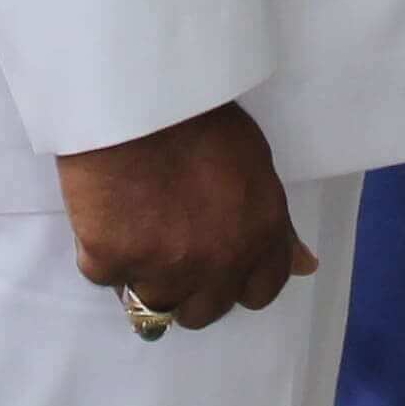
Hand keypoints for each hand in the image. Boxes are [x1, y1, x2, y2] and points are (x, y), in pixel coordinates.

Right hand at [56, 103, 317, 333]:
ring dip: (143, 273)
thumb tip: (304, 265)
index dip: (238, 279)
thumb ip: (276, 224)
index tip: (218, 262)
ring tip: (134, 223)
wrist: (136, 94)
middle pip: (203, 311)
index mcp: (260, 236)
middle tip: (168, 243)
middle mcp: (218, 263)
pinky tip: (106, 209)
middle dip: (188, 286)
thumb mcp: (254, 162)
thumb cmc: (199, 115)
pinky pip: (103, 274)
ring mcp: (163, 270)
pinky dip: (100, 250)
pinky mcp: (111, 263)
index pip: (261, 291)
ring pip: (151, 302)